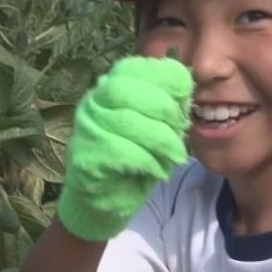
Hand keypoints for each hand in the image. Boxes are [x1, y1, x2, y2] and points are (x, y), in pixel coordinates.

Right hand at [56, 55, 192, 240]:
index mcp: (109, 91)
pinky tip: (158, 170)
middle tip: (180, 128)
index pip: (131, 68)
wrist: (104, 204)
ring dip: (160, 139)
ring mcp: (85, 131)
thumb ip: (166, 107)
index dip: (162, 75)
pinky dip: (148, 161)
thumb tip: (186, 91)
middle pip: (126, 89)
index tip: (185, 91)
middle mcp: (92, 105)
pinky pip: (121, 152)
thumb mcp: (155, 128)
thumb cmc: (133, 162)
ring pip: (126, 121)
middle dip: (162, 107)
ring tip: (174, 155)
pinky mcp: (85, 159)